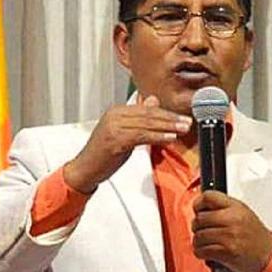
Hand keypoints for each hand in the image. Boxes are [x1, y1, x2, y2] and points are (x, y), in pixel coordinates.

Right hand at [64, 95, 191, 193]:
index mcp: (118, 111)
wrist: (84, 170)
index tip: (182, 118)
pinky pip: (142, 136)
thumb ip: (138, 117)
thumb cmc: (103, 154)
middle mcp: (115, 115)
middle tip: (188, 122)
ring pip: (147, 124)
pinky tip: (170, 138)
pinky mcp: (115, 140)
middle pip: (149, 114)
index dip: (166, 114)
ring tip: (183, 129)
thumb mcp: (123, 131)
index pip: (147, 109)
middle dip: (171, 119)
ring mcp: (114, 126)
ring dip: (168, 127)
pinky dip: (158, 136)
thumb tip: (153, 101)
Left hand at [191, 191, 271, 271]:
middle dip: (197, 226)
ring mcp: (229, 236)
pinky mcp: (226, 252)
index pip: (208, 197)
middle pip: (200, 218)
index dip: (198, 203)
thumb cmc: (254, 233)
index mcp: (235, 207)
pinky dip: (200, 252)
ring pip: (198, 236)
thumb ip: (223, 207)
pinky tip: (206, 251)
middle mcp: (232, 219)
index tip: (198, 209)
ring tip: (204, 242)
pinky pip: (201, 250)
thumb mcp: (242, 211)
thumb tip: (201, 207)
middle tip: (201, 229)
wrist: (267, 253)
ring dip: (198, 241)